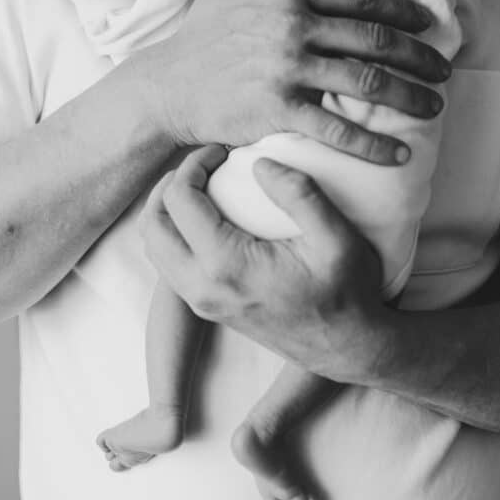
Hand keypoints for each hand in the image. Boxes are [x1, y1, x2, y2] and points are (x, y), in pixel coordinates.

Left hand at [141, 145, 393, 383]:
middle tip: (202, 165)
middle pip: (152, 225)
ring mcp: (201, 302)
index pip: (180, 201)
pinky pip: (169, 265)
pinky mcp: (207, 308)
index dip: (193, 165)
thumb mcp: (337, 237)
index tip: (221, 151)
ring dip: (167, 210)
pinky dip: (175, 233)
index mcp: (227, 266)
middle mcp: (203, 288)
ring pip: (154, 248)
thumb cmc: (348, 292)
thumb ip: (300, 194)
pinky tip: (207, 216)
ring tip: (201, 186)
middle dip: (169, 185)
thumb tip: (259, 163)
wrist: (347, 348)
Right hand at [145, 0, 449, 165]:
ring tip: (433, 109)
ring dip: (409, 97)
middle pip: (375, 41)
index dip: (403, 12)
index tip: (428, 24)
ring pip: (366, 82)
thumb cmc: (196, 39)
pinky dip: (373, 144)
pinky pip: (338, 129)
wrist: (164, 88)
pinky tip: (397, 155)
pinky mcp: (279, 110)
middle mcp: (295, 28)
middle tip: (443, 70)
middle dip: (419, 56)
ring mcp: (288, 70)